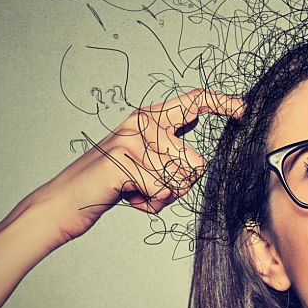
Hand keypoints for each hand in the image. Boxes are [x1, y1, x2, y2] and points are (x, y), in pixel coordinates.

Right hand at [28, 89, 244, 245]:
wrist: (63, 203)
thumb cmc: (109, 184)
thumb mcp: (142, 157)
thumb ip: (166, 140)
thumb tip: (194, 118)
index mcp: (148, 118)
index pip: (192, 103)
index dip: (221, 104)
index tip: (245, 110)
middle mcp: (140, 123)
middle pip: (194, 163)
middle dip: (179, 187)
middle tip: (149, 186)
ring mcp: (130, 140)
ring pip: (179, 180)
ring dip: (161, 196)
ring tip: (136, 190)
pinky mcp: (122, 162)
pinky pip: (160, 190)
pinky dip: (148, 204)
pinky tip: (128, 197)